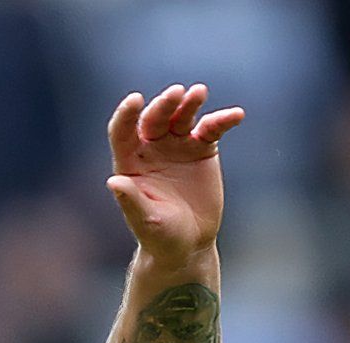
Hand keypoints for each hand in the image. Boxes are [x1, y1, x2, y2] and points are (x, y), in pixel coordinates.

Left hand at [105, 84, 242, 266]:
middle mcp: (151, 148)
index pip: (123, 131)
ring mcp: (177, 145)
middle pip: (155, 118)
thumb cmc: (160, 235)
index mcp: (130, 162)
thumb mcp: (145, 221)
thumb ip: (131, 200)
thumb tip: (114, 182)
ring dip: (190, 103)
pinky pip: (212, 128)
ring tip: (198, 92)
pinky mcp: (202, 148)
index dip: (126, 115)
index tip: (135, 100)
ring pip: (182, 116)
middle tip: (177, 93)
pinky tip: (236, 115)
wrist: (189, 244)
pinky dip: (223, 120)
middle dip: (164, 104)